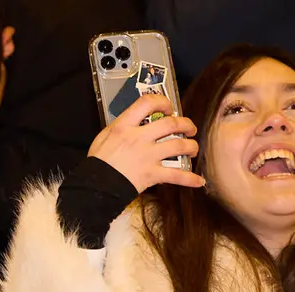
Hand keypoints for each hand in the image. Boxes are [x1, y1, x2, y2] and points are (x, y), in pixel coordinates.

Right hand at [87, 93, 204, 193]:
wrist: (95, 185)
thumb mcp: (105, 136)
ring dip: (191, 146)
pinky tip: (199, 181)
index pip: (147, 102)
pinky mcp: (152, 174)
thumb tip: (136, 122)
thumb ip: (122, 126)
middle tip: (189, 128)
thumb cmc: (98, 162)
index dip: (163, 102)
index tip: (168, 108)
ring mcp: (148, 156)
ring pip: (179, 146)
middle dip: (186, 124)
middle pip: (171, 124)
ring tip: (193, 149)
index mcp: (125, 125)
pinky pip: (176, 176)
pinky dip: (190, 179)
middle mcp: (139, 138)